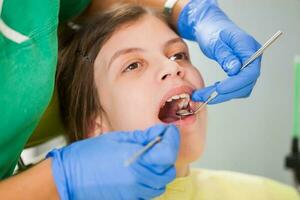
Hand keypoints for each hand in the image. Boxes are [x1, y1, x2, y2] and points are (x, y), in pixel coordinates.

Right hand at [47, 124, 179, 199]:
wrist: (69, 178)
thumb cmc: (89, 155)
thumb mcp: (116, 139)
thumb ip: (142, 138)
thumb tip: (160, 133)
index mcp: (136, 162)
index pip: (168, 153)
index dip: (173, 139)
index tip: (170, 132)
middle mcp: (139, 181)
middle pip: (168, 171)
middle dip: (167, 156)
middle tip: (160, 145)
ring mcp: (135, 194)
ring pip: (160, 184)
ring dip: (159, 171)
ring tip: (149, 159)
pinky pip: (148, 193)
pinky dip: (150, 183)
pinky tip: (140, 172)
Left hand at [177, 0, 260, 103]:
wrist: (211, 28)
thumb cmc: (212, 31)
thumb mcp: (215, 42)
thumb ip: (225, 55)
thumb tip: (235, 70)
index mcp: (249, 47)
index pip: (250, 72)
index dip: (235, 84)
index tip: (218, 90)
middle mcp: (252, 58)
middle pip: (245, 84)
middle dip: (224, 93)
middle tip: (202, 96)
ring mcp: (248, 66)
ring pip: (241, 89)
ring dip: (223, 95)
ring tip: (203, 94)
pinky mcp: (241, 72)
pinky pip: (237, 87)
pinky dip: (225, 92)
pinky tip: (212, 90)